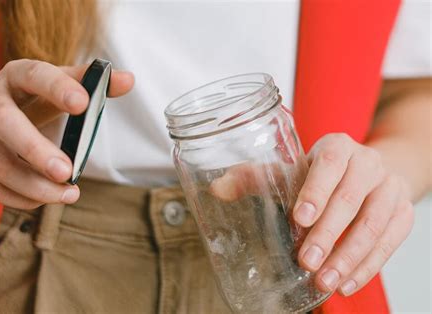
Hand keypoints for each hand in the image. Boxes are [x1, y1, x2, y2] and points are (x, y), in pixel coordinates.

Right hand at [0, 59, 133, 208]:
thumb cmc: (28, 98)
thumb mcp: (56, 85)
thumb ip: (90, 83)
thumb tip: (129, 80)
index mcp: (15, 76)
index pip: (34, 75)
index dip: (57, 88)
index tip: (83, 105)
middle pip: (5, 124)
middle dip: (37, 150)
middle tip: (68, 172)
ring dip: (35, 186)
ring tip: (68, 194)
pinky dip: (21, 198)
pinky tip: (45, 200)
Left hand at [210, 133, 413, 295]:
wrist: (366, 173)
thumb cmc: (320, 174)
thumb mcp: (290, 171)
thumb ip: (255, 178)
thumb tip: (217, 188)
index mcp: (337, 146)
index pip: (330, 163)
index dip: (316, 190)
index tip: (299, 218)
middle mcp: (368, 162)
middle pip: (351, 198)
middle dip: (328, 234)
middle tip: (306, 261)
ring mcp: (389, 187)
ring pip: (374, 223)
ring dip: (348, 257)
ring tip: (324, 281)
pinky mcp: (402, 212)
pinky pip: (391, 241)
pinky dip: (369, 265)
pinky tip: (347, 283)